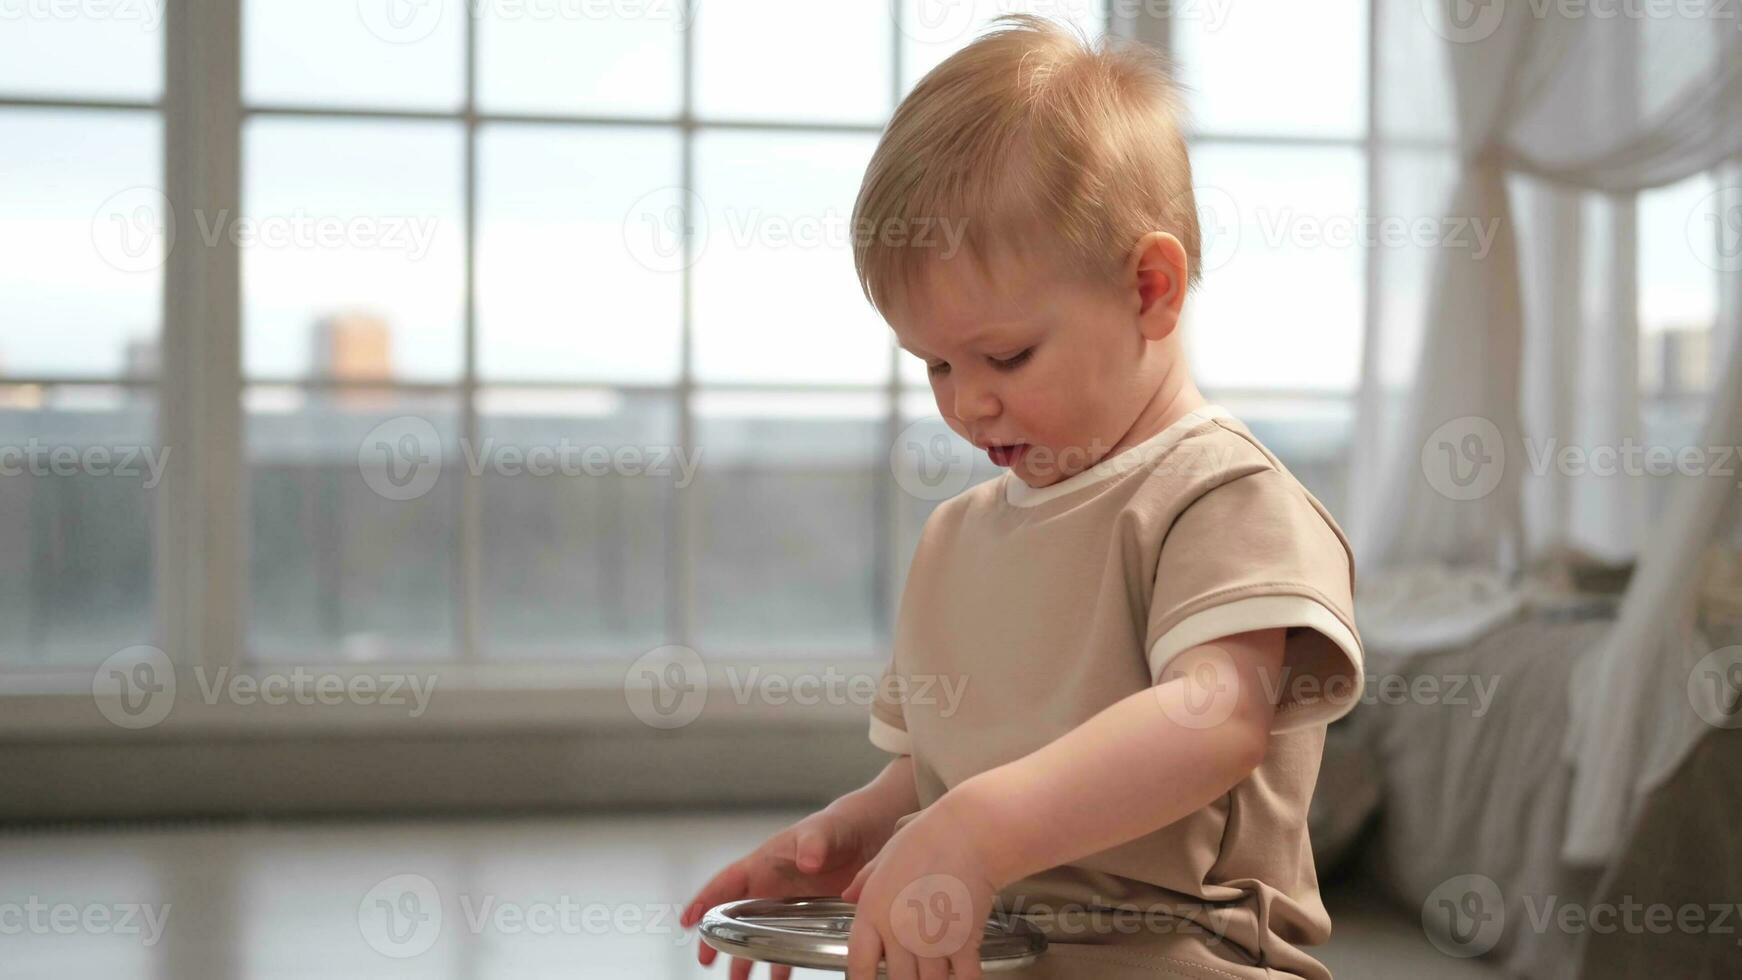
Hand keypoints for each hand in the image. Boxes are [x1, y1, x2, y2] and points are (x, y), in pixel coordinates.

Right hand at [682, 800, 891, 979]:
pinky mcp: (811, 919)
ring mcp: (790, 905)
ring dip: (748, 959)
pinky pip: (791, 946)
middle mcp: (772, 887)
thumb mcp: (826, 832)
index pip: (727, 883)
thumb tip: (807, 859)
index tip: (687, 921)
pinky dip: (784, 965)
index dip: (705, 900)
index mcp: (765, 863)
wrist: (871, 833)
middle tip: (706, 960)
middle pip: (736, 916)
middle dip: (719, 938)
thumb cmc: (839, 826)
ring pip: (761, 936)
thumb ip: (815, 843)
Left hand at [840, 793, 999, 979]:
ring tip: (935, 970)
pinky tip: (963, 976)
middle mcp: (899, 932)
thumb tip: (847, 896)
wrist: (968, 833)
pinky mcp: (963, 941)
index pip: (859, 965)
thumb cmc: (926, 838)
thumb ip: (864, 881)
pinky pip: (964, 978)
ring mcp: (931, 940)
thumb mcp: (885, 856)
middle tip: (911, 973)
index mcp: (873, 912)